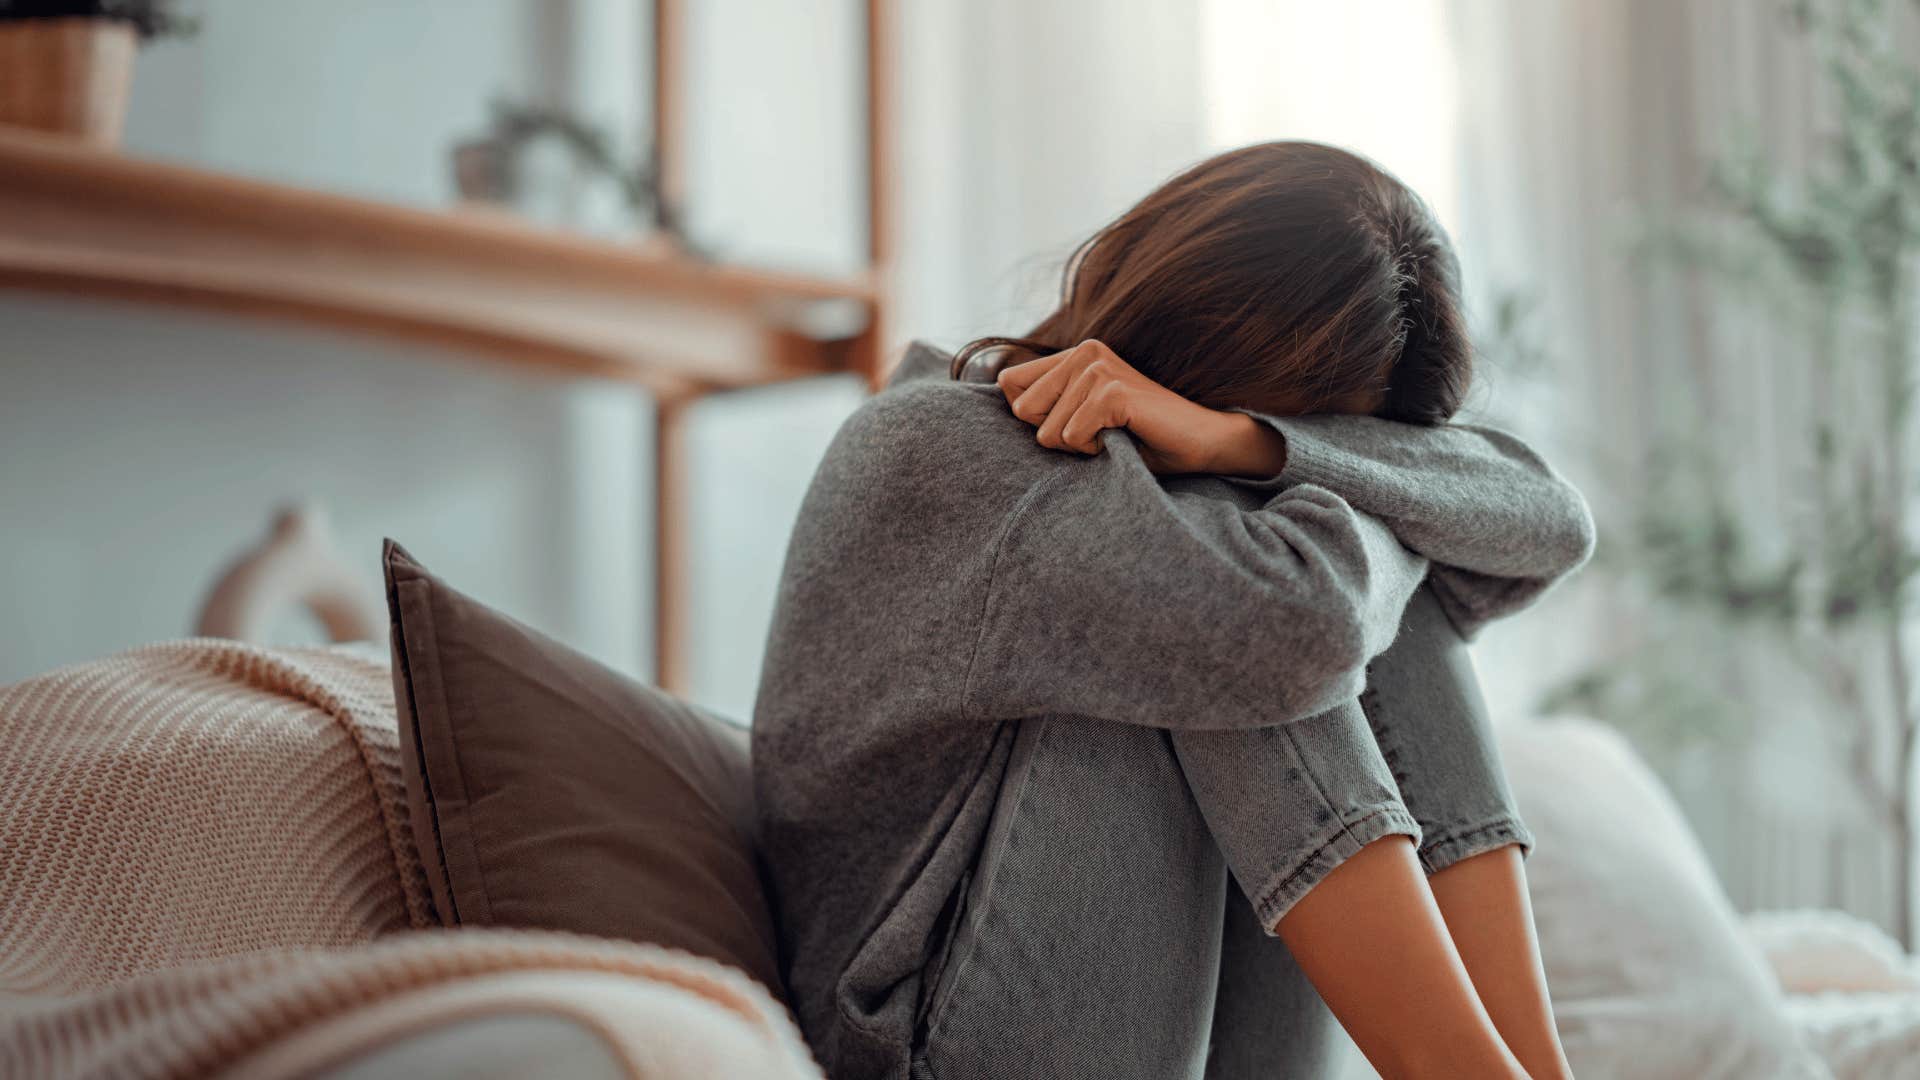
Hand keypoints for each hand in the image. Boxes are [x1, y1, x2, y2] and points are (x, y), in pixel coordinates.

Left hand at [996, 339, 1288, 476]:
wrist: (1200, 444)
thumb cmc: (1139, 438)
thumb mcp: (1082, 419)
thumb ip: (1047, 407)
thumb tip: (1003, 409)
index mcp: (1073, 355)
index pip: (1009, 385)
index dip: (1035, 418)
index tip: (1077, 423)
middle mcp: (1083, 352)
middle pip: (1022, 412)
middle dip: (1056, 436)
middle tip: (1099, 432)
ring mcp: (1098, 369)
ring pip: (1047, 432)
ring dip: (1080, 447)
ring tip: (1116, 434)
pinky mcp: (1111, 391)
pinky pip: (1073, 437)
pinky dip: (1096, 451)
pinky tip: (1125, 437)